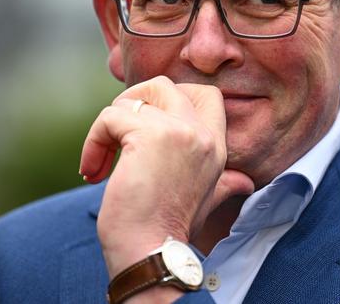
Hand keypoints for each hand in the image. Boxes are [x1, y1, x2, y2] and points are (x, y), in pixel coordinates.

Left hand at [79, 76, 254, 278]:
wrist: (153, 255)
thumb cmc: (170, 230)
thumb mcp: (205, 200)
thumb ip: (224, 183)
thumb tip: (245, 183)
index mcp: (216, 145)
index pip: (207, 94)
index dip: (171, 98)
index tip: (147, 126)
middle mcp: (202, 133)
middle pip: (165, 85)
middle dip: (135, 101)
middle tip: (119, 133)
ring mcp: (178, 131)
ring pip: (132, 99)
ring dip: (108, 125)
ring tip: (102, 159)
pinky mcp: (149, 135)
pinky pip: (110, 117)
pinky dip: (93, 141)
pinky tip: (93, 171)